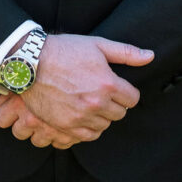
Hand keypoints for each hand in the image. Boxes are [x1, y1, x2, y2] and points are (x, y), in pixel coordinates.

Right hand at [0, 33, 152, 142]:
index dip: (126, 91)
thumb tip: (150, 56)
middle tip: (101, 92)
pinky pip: (88, 136)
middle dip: (114, 103)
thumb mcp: (97, 45)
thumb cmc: (65, 50)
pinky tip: (82, 114)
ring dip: (101, 115)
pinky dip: (88, 127)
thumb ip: (126, 52)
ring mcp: (81, 118)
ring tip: (89, 100)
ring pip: (104, 125)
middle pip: (119, 113)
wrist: (31, 63)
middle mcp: (97, 104)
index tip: (117, 86)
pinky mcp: (66, 127)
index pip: (132, 98)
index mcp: (108, 83)